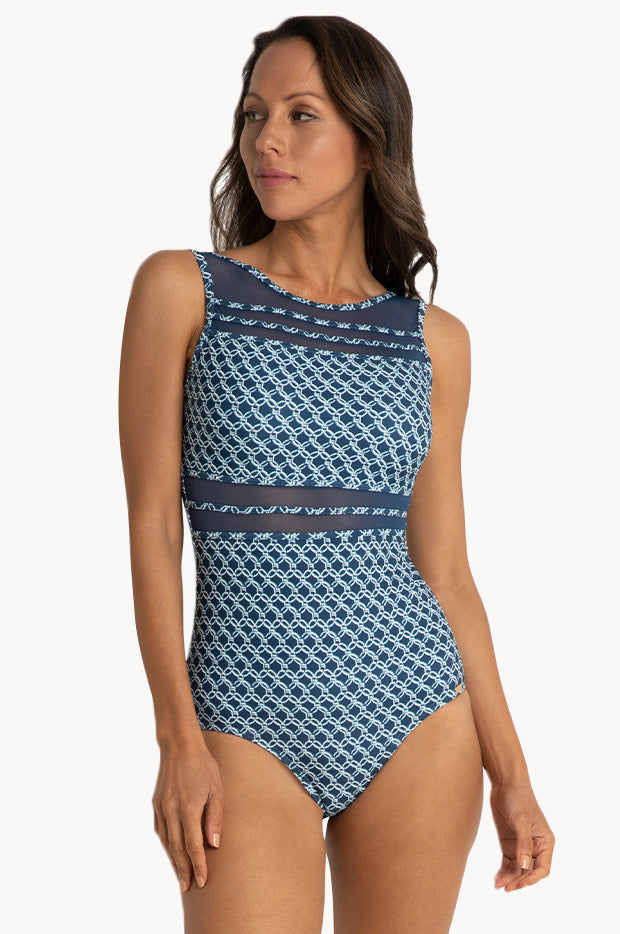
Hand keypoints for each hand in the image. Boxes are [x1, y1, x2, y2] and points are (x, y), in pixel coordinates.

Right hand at [152, 737, 224, 892]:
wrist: (179, 746)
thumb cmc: (203, 766)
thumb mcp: (217, 790)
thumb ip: (215, 818)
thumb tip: (214, 844)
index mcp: (188, 809)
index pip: (193, 846)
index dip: (198, 866)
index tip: (203, 881)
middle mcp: (171, 811)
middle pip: (177, 849)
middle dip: (184, 870)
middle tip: (188, 887)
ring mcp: (161, 808)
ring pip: (167, 842)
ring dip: (173, 861)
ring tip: (181, 876)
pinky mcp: (156, 804)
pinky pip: (161, 831)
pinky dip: (166, 845)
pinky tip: (172, 852)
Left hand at [489, 778, 554, 890]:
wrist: (505, 784)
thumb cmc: (518, 799)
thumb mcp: (521, 821)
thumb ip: (523, 843)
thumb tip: (525, 867)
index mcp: (545, 842)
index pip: (543, 868)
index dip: (533, 879)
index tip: (520, 884)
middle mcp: (535, 846)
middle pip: (529, 872)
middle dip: (519, 881)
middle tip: (506, 888)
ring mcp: (521, 846)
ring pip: (518, 870)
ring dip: (509, 878)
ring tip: (498, 885)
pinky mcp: (509, 844)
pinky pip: (508, 863)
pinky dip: (503, 872)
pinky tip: (496, 879)